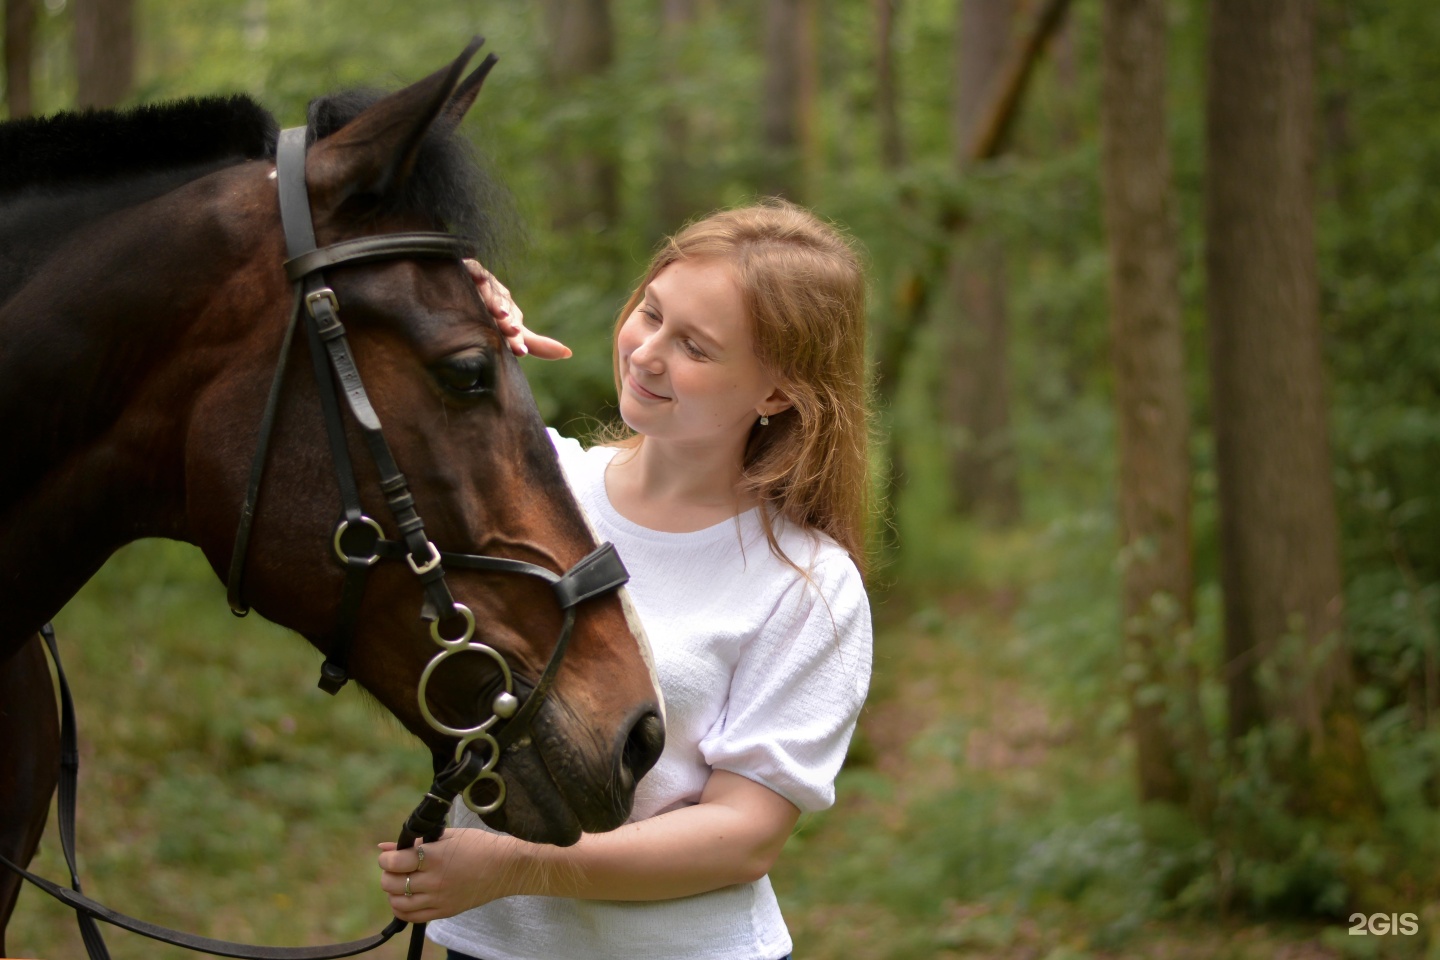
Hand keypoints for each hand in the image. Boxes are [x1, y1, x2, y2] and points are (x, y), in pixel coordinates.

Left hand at [377, 829, 520, 922]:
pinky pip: (411, 917)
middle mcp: (434, 881)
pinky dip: (402, 908)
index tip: (390, 855)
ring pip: (397, 902)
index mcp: (435, 857)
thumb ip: (416, 842)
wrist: (506, 867)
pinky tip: (406, 898)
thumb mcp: (448, 836)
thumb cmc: (479, 845)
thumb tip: (384, 846)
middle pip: (391, 883)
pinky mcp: (444, 912)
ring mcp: (439, 899)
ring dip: (393, 892)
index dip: (386, 858)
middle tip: (396, 867)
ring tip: (402, 882)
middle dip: (387, 874)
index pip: (394, 862)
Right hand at [464, 259, 571, 359]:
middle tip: (512, 331)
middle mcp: (498, 295)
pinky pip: (474, 269)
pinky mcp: (469, 270)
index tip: (521, 353)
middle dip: (508, 320)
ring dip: (496, 301)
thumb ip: (535, 343)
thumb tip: (569, 352)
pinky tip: (477, 279)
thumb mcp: (509, 331)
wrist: (456, 291)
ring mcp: (484, 283)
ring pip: (492, 291)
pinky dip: (476, 273)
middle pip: (505, 307)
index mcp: (508, 309)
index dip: (518, 338)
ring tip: (500, 314)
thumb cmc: (486, 315)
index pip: (514, 323)